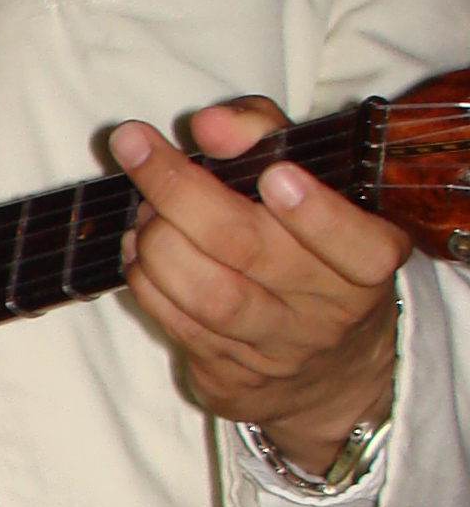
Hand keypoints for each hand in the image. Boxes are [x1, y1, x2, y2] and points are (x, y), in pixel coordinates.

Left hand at [110, 97, 406, 472]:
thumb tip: (209, 125)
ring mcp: (279, 352)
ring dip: (158, 243)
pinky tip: (141, 252)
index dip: (316, 214)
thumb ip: (265, 135)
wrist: (329, 365)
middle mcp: (329, 312)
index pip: (357, 246)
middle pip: (250, 251)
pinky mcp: (232, 380)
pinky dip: (147, 282)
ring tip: (143, 211)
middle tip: (138, 150)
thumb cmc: (309, 245)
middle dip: (182, 193)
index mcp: (368, 262)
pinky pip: (179, 327)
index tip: (274, 175)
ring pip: (208, 296)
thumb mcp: (309, 178)